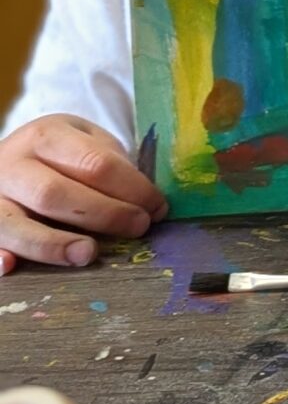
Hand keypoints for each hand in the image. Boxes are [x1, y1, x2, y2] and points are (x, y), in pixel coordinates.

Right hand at [0, 116, 168, 271]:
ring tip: (88, 253)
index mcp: (46, 137)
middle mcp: (11, 164)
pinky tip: (11, 266)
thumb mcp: (89, 143)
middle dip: (101, 214)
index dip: (131, 189)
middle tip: (137, 228)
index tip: (157, 208)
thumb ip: (113, 167)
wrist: (13, 155)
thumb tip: (149, 205)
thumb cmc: (62, 155)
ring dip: (51, 243)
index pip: (94, 163)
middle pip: (53, 194)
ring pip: (14, 223)